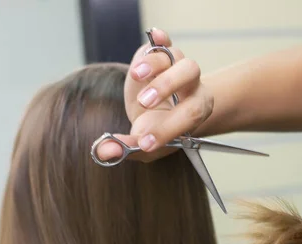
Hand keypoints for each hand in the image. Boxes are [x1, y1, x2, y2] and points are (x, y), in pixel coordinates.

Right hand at [95, 28, 213, 162]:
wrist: (155, 112)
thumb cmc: (155, 130)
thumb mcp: (145, 146)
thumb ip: (128, 149)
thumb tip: (104, 151)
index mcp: (197, 110)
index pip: (192, 114)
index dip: (169, 128)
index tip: (144, 142)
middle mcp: (192, 85)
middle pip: (191, 75)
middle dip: (167, 86)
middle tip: (144, 103)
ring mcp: (175, 66)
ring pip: (176, 56)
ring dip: (155, 64)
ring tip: (136, 75)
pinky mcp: (159, 53)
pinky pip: (164, 43)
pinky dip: (160, 39)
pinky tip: (155, 36)